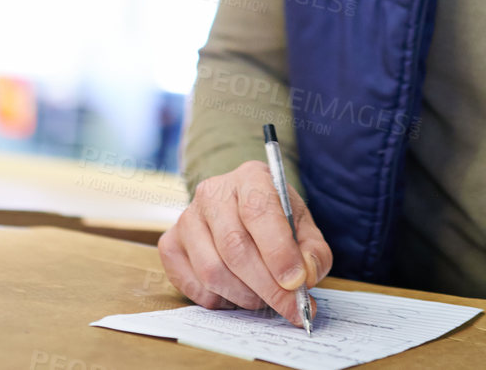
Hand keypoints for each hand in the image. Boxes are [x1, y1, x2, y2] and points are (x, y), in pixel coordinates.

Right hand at [158, 159, 332, 327]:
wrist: (242, 212)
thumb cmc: (276, 221)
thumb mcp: (304, 228)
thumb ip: (314, 251)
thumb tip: (307, 274)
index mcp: (250, 178)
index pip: (258, 212)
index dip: (278, 252)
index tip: (297, 282)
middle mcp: (213, 192)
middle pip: (234, 247)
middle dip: (267, 286)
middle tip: (289, 306)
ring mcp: (187, 217)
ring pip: (212, 271)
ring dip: (244, 295)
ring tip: (264, 297)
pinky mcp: (171, 243)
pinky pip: (193, 285)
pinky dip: (220, 300)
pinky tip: (237, 293)